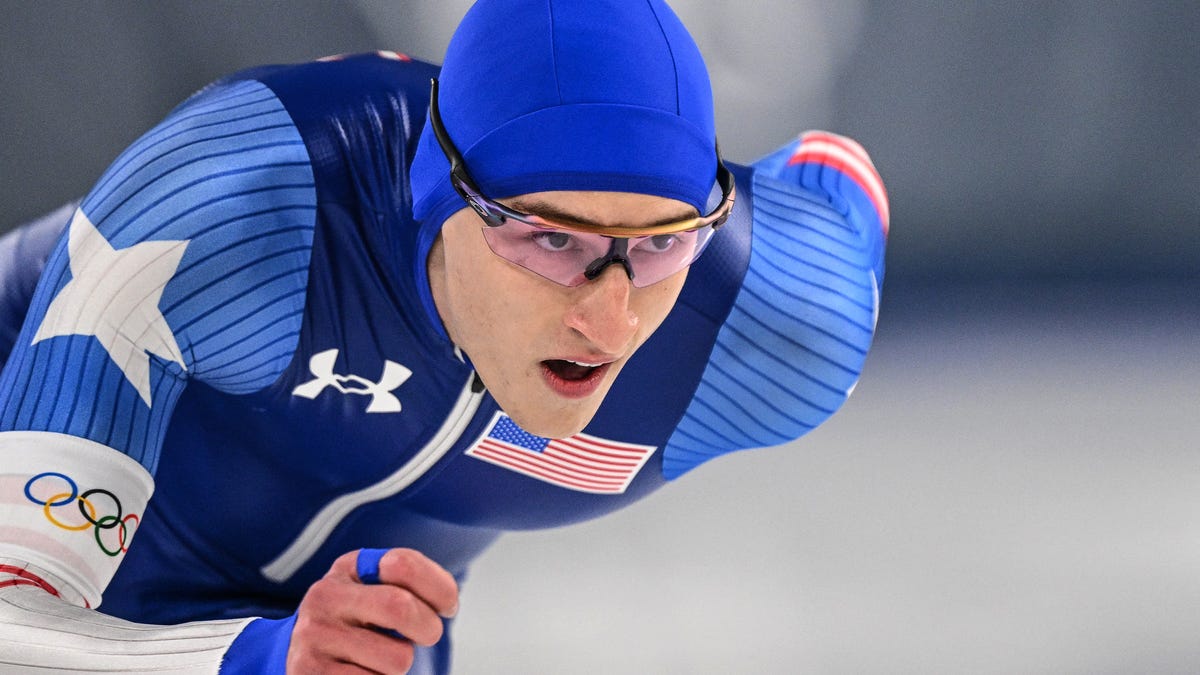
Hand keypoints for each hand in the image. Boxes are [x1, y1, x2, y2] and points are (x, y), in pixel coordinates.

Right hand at [286, 548, 458, 673]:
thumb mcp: (375, 589)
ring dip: (400, 664)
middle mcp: (325, 596)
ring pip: (397, 658)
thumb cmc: (355, 619)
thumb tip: (447, 604)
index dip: (438, 587)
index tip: (447, 606)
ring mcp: (315, 636)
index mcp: (349, 568)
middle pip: (400, 607)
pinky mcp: (311, 673)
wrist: (298, 652)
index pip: (403, 564)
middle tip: (426, 636)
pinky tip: (360, 672)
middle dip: (428, 628)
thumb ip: (410, 585)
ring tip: (379, 657)